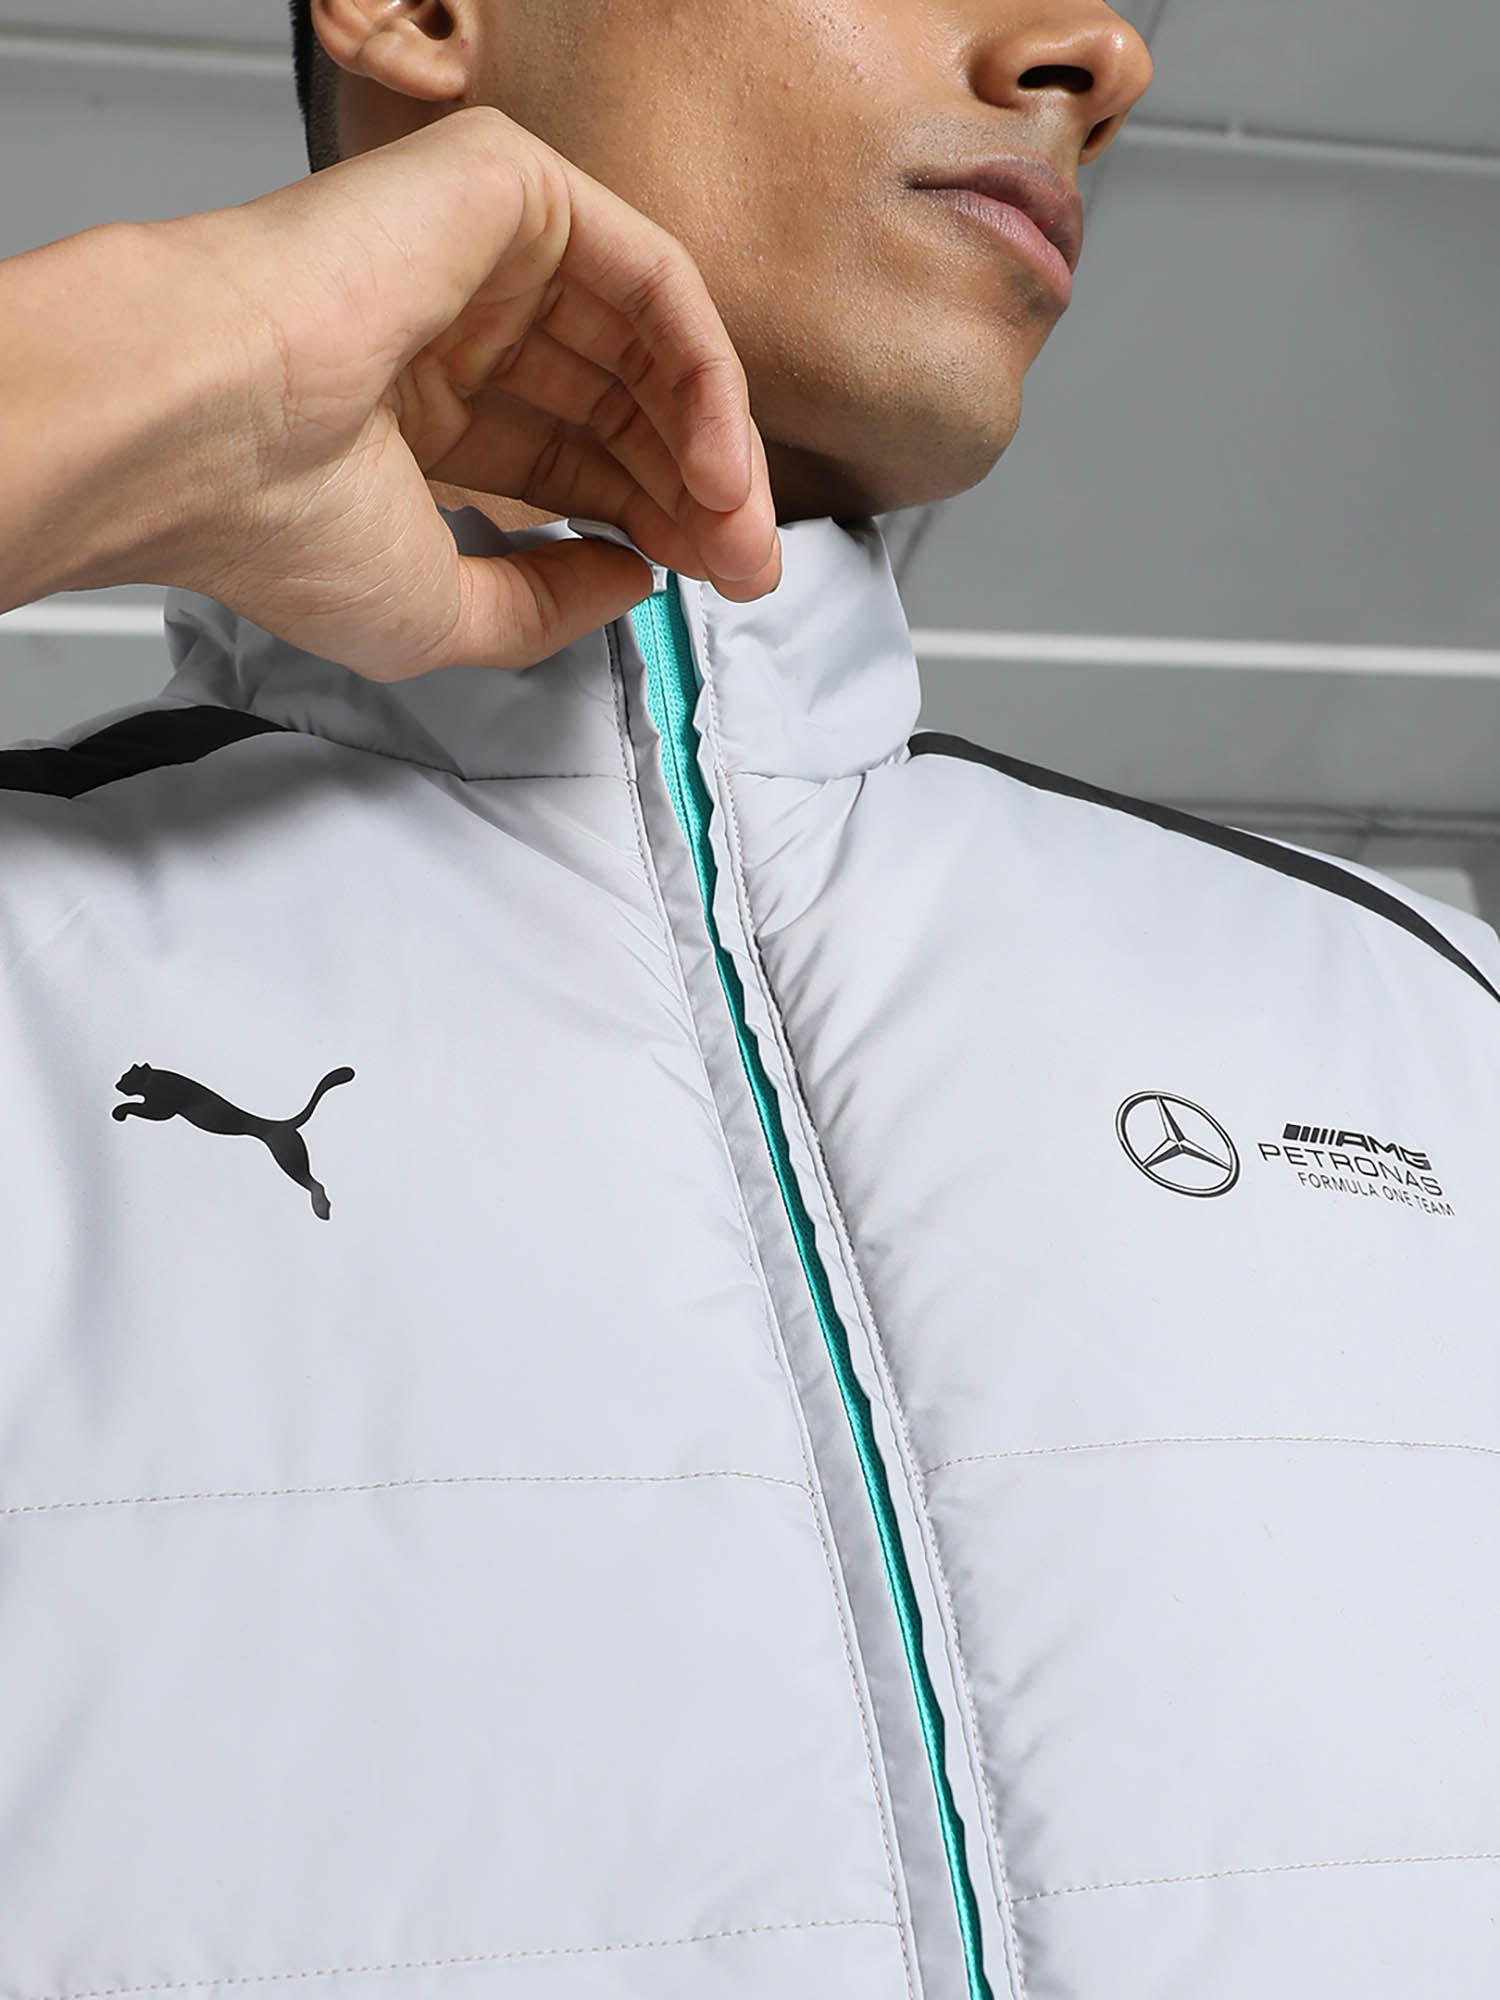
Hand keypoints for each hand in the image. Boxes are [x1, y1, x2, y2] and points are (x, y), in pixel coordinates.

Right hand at [152, 105, 781, 678]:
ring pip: (649, 340)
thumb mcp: (442, 614)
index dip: (653, 518)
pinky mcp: (510, 190)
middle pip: (624, 401)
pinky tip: (721, 459)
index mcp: (424, 408)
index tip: (712, 581)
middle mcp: (457, 324)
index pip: (575, 455)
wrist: (204, 431)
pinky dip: (704, 368)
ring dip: (715, 439)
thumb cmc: (278, 524)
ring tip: (743, 526)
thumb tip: (634, 577)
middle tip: (749, 563)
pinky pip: (650, 278)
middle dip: (700, 491)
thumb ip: (546, 604)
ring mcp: (484, 252)